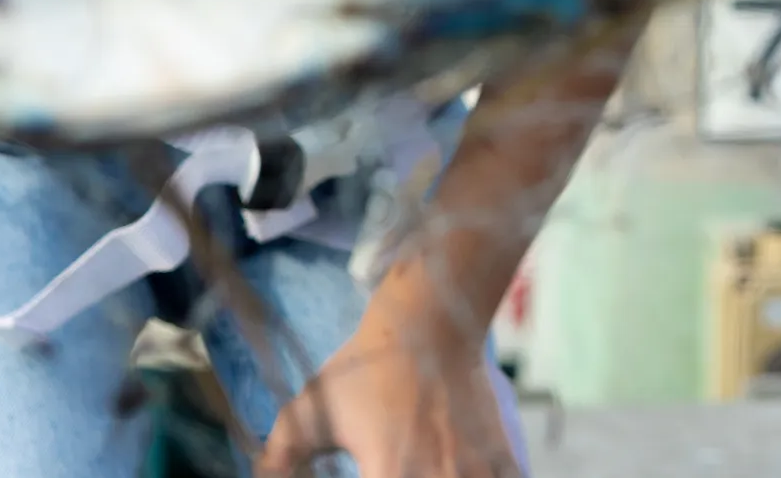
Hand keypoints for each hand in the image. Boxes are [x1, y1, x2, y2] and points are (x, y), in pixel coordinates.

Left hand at [257, 311, 519, 477]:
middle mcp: (440, 477)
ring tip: (429, 472)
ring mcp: (477, 470)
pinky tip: (467, 474)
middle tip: (392, 472)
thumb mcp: (309, 413)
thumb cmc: (366, 366)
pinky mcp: (502, 457)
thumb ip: (278, 460)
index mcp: (390, 474)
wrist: (431, 317)